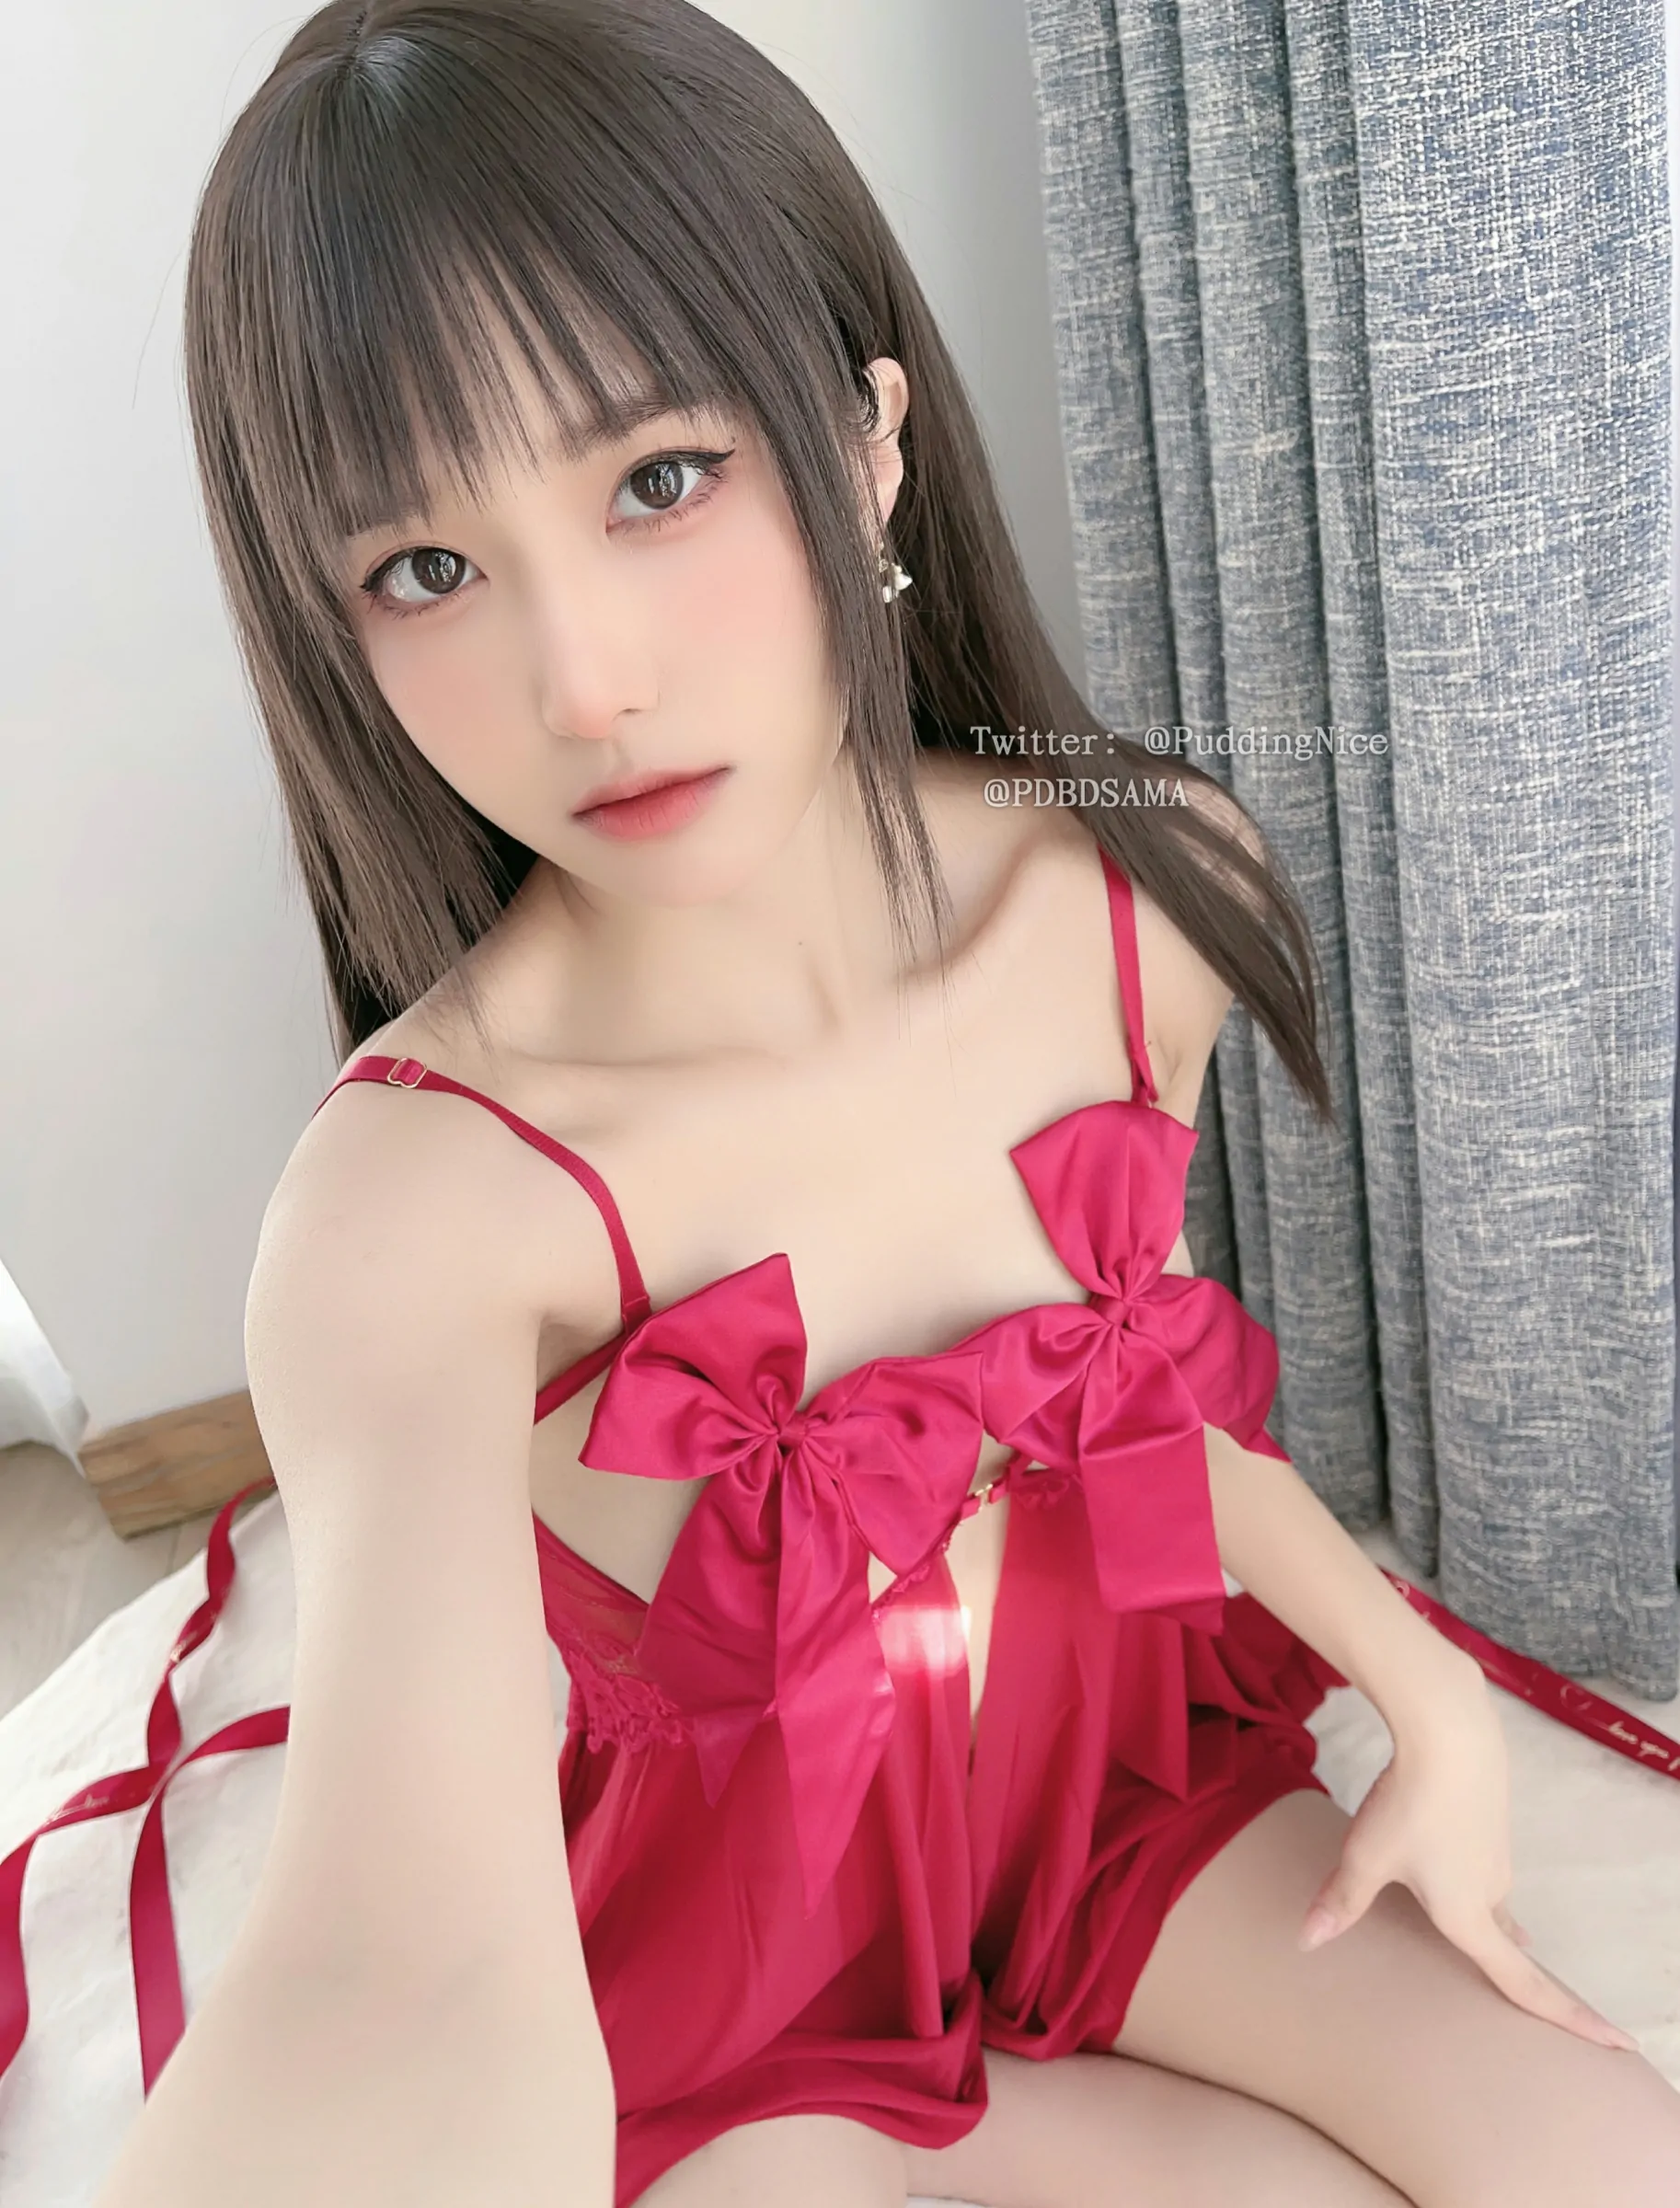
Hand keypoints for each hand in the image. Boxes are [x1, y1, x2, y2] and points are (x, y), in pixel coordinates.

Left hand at [1297, 1688, 1639, 2052]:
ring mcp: (1496, 1852)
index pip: (1524, 1983)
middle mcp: (1492, 1891)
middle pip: (1505, 1939)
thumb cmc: (1408, 1805)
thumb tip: (1307, 1941)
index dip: (1569, 2017)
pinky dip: (1475, 1870)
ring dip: (1492, 1915)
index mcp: (1469, 1916)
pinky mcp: (1491, 1818)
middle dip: (1513, 1960)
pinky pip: (1483, 1859)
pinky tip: (1457, 1856)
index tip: (1616, 2041)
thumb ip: (1342, 1902)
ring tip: (1501, 1933)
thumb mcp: (1366, 1856)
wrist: (1450, 1731)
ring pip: (1494, 1896)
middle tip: (1530, 1987)